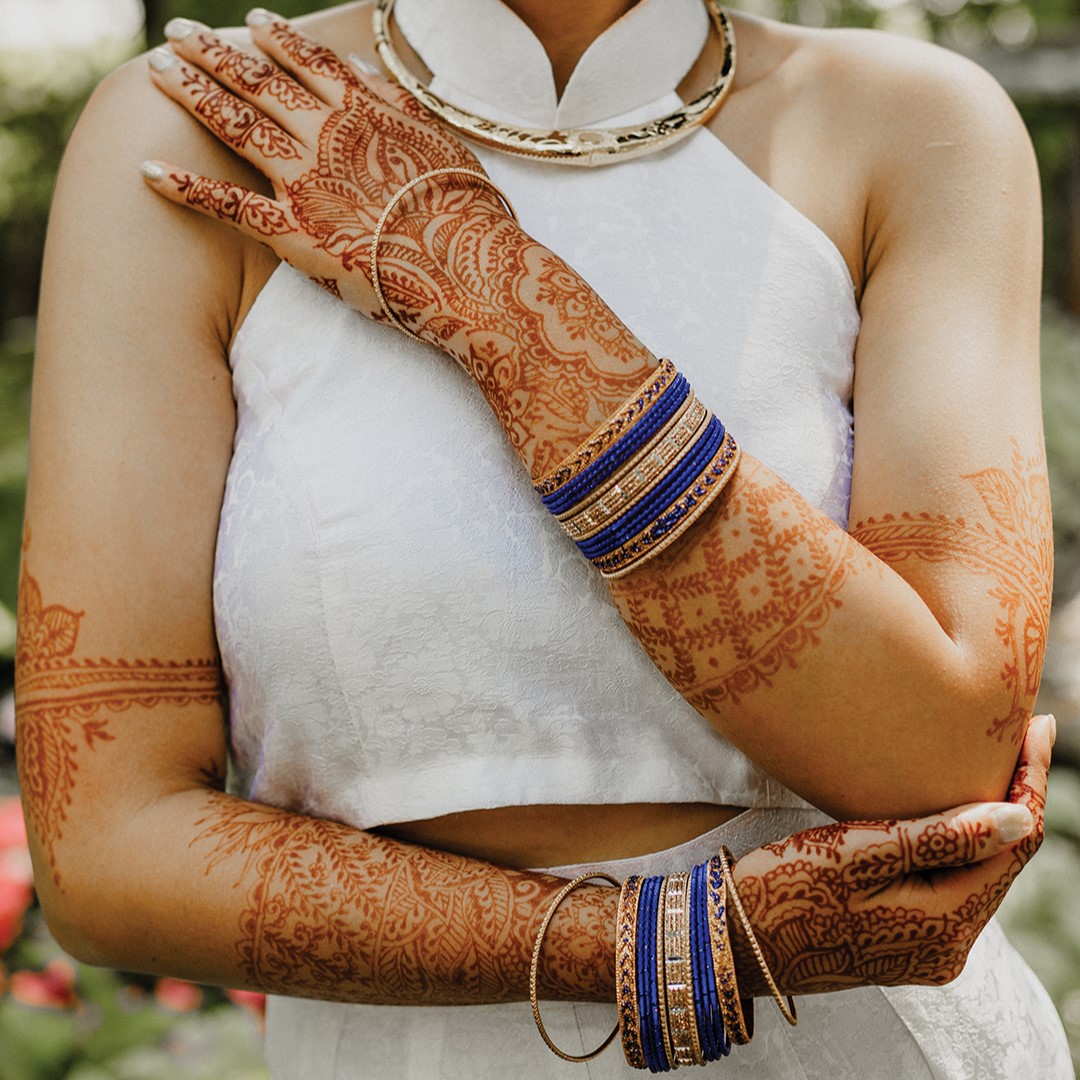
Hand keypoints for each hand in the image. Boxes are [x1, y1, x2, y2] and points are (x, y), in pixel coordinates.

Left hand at [142, 13, 507, 322]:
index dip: (277, 39)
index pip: (310, 62)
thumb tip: (362, 68)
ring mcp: (305, 183)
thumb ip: (399, 103)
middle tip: (176, 35)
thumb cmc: (467, 213)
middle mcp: (327, 136)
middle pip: (258, 83)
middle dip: (212, 54)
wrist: (469, 271)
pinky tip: (147, 170)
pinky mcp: (293, 233)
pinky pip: (228, 206)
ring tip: (157, 71)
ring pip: (235, 127)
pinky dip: (186, 188)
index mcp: (365, 113)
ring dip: (192, 95)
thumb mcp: (443, 142)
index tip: (252, 23)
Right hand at [731, 713, 1052, 993]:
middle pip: (1002, 860)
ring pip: (978, 872)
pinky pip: (951, 886)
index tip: (1036, 727)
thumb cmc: (783, 889)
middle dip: (1015, 796)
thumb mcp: (856, 852)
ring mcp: (928, 948)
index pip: (1012, 845)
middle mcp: (948, 947)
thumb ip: (940, 838)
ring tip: (992, 759)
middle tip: (1020, 731)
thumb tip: (1021, 815)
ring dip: (987, 818)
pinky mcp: (907, 941)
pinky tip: (950, 809)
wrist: (734, 942)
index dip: (1030, 783)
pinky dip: (959, 844)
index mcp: (942, 926)